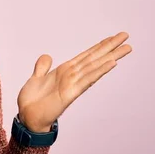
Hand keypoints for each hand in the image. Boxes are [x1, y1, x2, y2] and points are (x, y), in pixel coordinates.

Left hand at [17, 32, 131, 131]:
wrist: (28, 117)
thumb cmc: (32, 102)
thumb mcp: (36, 79)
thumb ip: (42, 67)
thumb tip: (47, 56)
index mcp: (64, 71)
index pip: (86, 56)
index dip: (99, 46)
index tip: (112, 37)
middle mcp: (71, 76)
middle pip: (94, 58)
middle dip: (110, 47)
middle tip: (125, 36)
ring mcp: (73, 84)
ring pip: (95, 67)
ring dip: (111, 56)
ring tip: (126, 47)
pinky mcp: (70, 93)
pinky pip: (87, 80)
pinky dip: (99, 71)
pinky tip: (112, 63)